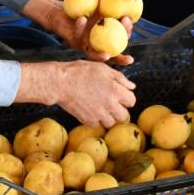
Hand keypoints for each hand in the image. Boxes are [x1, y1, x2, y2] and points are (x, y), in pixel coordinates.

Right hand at [18, 60, 135, 127]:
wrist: (61, 83)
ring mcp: (99, 114)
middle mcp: (110, 105)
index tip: (121, 96)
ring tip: (101, 109)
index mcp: (116, 91)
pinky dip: (96, 120)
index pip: (132, 101)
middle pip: (123, 116)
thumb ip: (120, 78)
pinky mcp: (88, 120)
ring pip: (111, 123)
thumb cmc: (81, 72)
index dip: (127, 98)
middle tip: (112, 105)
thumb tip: (132, 87)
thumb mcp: (103, 68)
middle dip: (119, 110)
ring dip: (108, 117)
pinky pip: (97, 125)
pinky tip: (91, 111)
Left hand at [22, 0, 133, 64]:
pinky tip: (83, 18)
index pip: (121, 41)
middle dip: (119, 56)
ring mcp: (84, 46)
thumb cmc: (84, 7)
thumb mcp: (100, 3)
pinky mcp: (72, 42)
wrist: (63, 10)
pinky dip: (80, 27)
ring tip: (108, 54)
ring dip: (100, 56)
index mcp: (107, 38)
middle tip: (124, 42)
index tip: (131, 24)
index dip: (128, 36)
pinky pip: (77, 36)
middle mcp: (97, 46)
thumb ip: (113, 1)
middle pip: (111, 55)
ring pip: (93, 54)